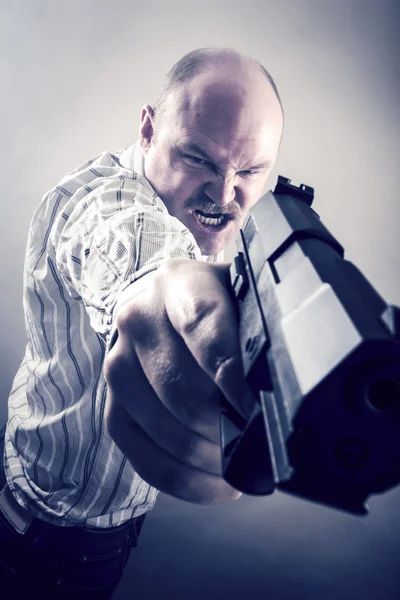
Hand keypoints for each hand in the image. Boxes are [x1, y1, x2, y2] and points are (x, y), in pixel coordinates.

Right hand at [104, 259, 249, 502]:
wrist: (166, 304)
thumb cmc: (217, 303)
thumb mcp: (242, 293)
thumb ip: (261, 322)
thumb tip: (288, 379)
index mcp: (177, 283)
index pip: (203, 326)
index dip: (232, 375)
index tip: (259, 410)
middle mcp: (138, 318)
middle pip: (181, 387)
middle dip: (225, 426)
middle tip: (261, 446)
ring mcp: (117, 362)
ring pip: (161, 424)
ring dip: (206, 457)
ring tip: (243, 467)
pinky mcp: (112, 401)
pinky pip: (138, 451)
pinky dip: (180, 478)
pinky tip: (214, 484)